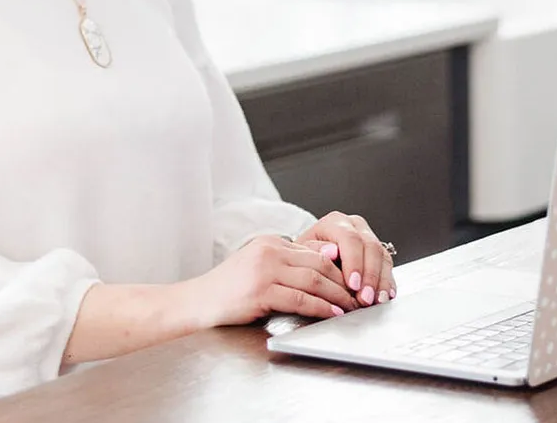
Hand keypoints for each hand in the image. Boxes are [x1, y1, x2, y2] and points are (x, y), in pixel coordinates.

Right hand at [190, 235, 360, 327]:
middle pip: (318, 265)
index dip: (338, 269)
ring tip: (351, 307)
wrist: (198, 301)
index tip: (353, 282)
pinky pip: (299, 299)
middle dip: (343, 282)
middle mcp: (269, 250)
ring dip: (336, 296)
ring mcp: (264, 269)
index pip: (314, 252)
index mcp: (271, 242)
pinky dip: (320, 307)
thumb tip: (328, 258)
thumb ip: (289, 263)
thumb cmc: (229, 288)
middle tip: (359, 296)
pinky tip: (331, 314)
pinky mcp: (260, 291)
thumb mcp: (260, 266)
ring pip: (313, 281)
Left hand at [295, 212, 396, 306]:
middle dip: (369, 275)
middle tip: (365, 298)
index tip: (353, 284)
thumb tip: (330, 252)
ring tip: (376, 301)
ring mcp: (369, 238)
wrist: (311, 259)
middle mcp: (355, 227)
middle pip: (370, 247)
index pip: (350, 239)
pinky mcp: (378, 253)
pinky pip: (388, 266)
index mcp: (335, 222)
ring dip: (381, 281)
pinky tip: (385, 296)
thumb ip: (314, 251)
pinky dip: (387, 283)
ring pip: (382, 256)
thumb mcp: (303, 253)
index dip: (354, 262)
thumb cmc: (306, 257)